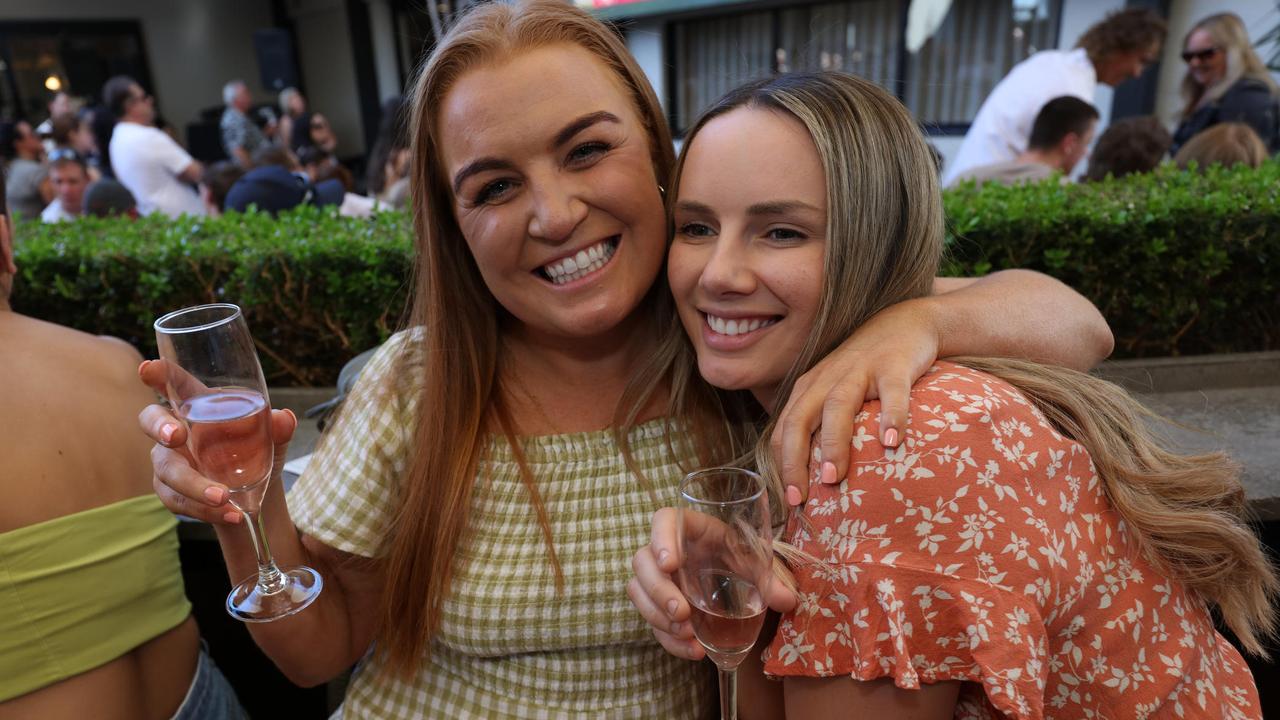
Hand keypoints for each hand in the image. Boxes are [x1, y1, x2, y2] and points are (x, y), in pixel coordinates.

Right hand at [138, 358, 296, 523]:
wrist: (255, 494)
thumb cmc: (256, 451)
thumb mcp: (272, 439)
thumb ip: (278, 427)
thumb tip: (284, 418)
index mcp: (199, 404)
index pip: (175, 383)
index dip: (160, 374)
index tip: (148, 369)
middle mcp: (177, 427)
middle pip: (151, 419)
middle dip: (160, 427)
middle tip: (177, 436)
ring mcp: (168, 459)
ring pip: (167, 469)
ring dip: (193, 485)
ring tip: (224, 498)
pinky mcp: (169, 489)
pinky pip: (176, 500)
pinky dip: (203, 510)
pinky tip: (230, 514)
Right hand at [627, 508, 796, 660]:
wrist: (734, 578)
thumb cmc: (739, 558)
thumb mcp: (755, 563)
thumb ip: (770, 578)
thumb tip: (786, 600)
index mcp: (690, 529)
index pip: (664, 519)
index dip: (660, 537)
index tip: (670, 564)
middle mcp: (666, 550)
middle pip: (642, 562)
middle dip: (658, 590)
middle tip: (682, 613)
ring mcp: (657, 578)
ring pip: (638, 592)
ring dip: (658, 617)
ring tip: (688, 633)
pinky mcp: (657, 605)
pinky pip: (650, 622)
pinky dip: (669, 640)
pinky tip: (693, 650)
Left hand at [772, 298, 939, 504]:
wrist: (904, 323)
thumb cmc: (865, 371)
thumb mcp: (834, 394)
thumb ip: (823, 428)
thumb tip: (819, 483)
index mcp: (808, 390)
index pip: (784, 430)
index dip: (782, 465)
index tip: (789, 502)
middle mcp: (827, 379)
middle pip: (800, 419)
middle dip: (796, 459)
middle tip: (801, 497)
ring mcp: (859, 370)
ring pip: (837, 406)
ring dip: (833, 443)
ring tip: (834, 477)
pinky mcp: (893, 365)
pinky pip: (892, 392)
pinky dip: (891, 416)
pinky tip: (892, 442)